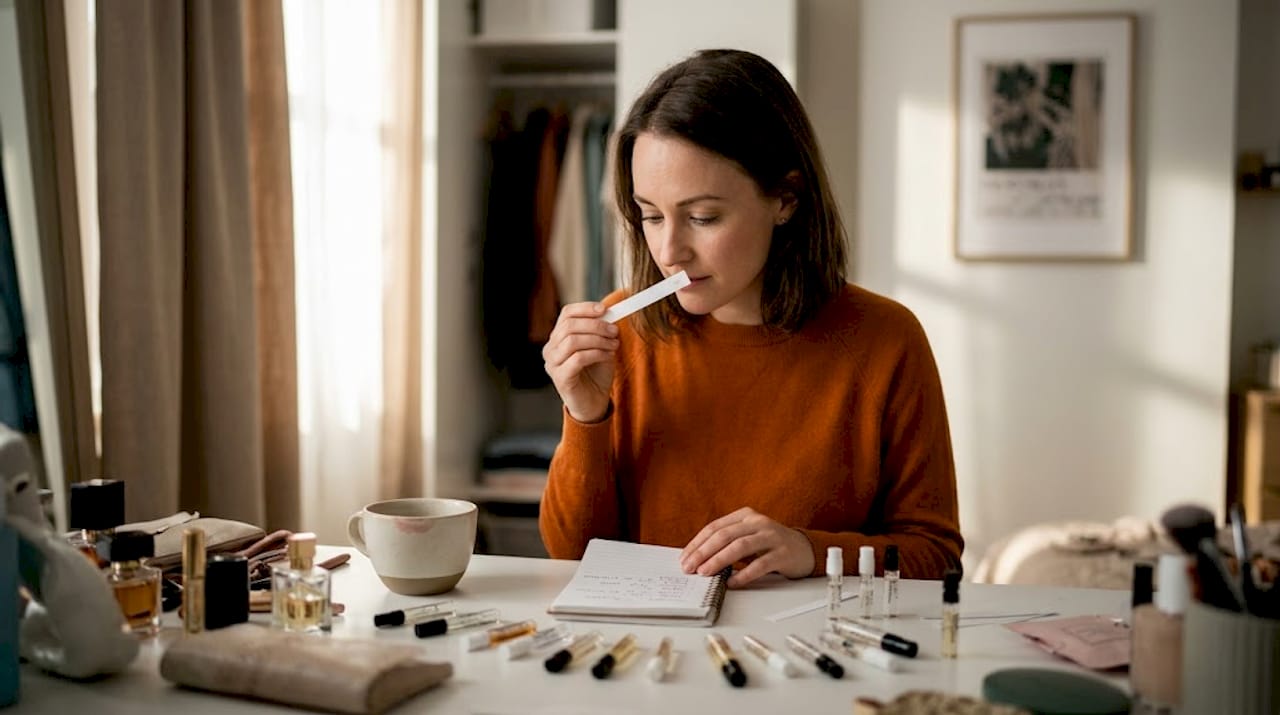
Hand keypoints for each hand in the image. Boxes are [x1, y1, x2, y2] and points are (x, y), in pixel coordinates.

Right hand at [542, 302, 619, 422]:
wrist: (594, 404)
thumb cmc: (595, 375)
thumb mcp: (600, 347)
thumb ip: (601, 332)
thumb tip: (609, 315)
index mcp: (558, 338)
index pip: (567, 314)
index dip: (585, 309)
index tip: (605, 309)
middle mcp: (551, 349)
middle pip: (569, 326)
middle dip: (596, 325)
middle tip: (614, 331)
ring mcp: (553, 364)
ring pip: (572, 341)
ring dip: (598, 339)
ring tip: (614, 345)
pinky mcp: (560, 378)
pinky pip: (578, 358)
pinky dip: (596, 353)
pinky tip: (608, 355)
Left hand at [679, 507, 815, 587]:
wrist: (804, 549)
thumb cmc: (770, 545)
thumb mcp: (747, 537)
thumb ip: (726, 543)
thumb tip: (697, 559)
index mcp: (745, 516)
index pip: (715, 527)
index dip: (697, 543)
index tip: (684, 558)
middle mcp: (758, 522)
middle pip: (725, 535)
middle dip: (704, 552)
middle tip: (690, 567)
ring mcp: (772, 537)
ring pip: (740, 547)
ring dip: (719, 560)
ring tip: (706, 573)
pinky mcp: (783, 553)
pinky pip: (760, 564)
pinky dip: (744, 574)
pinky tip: (732, 583)